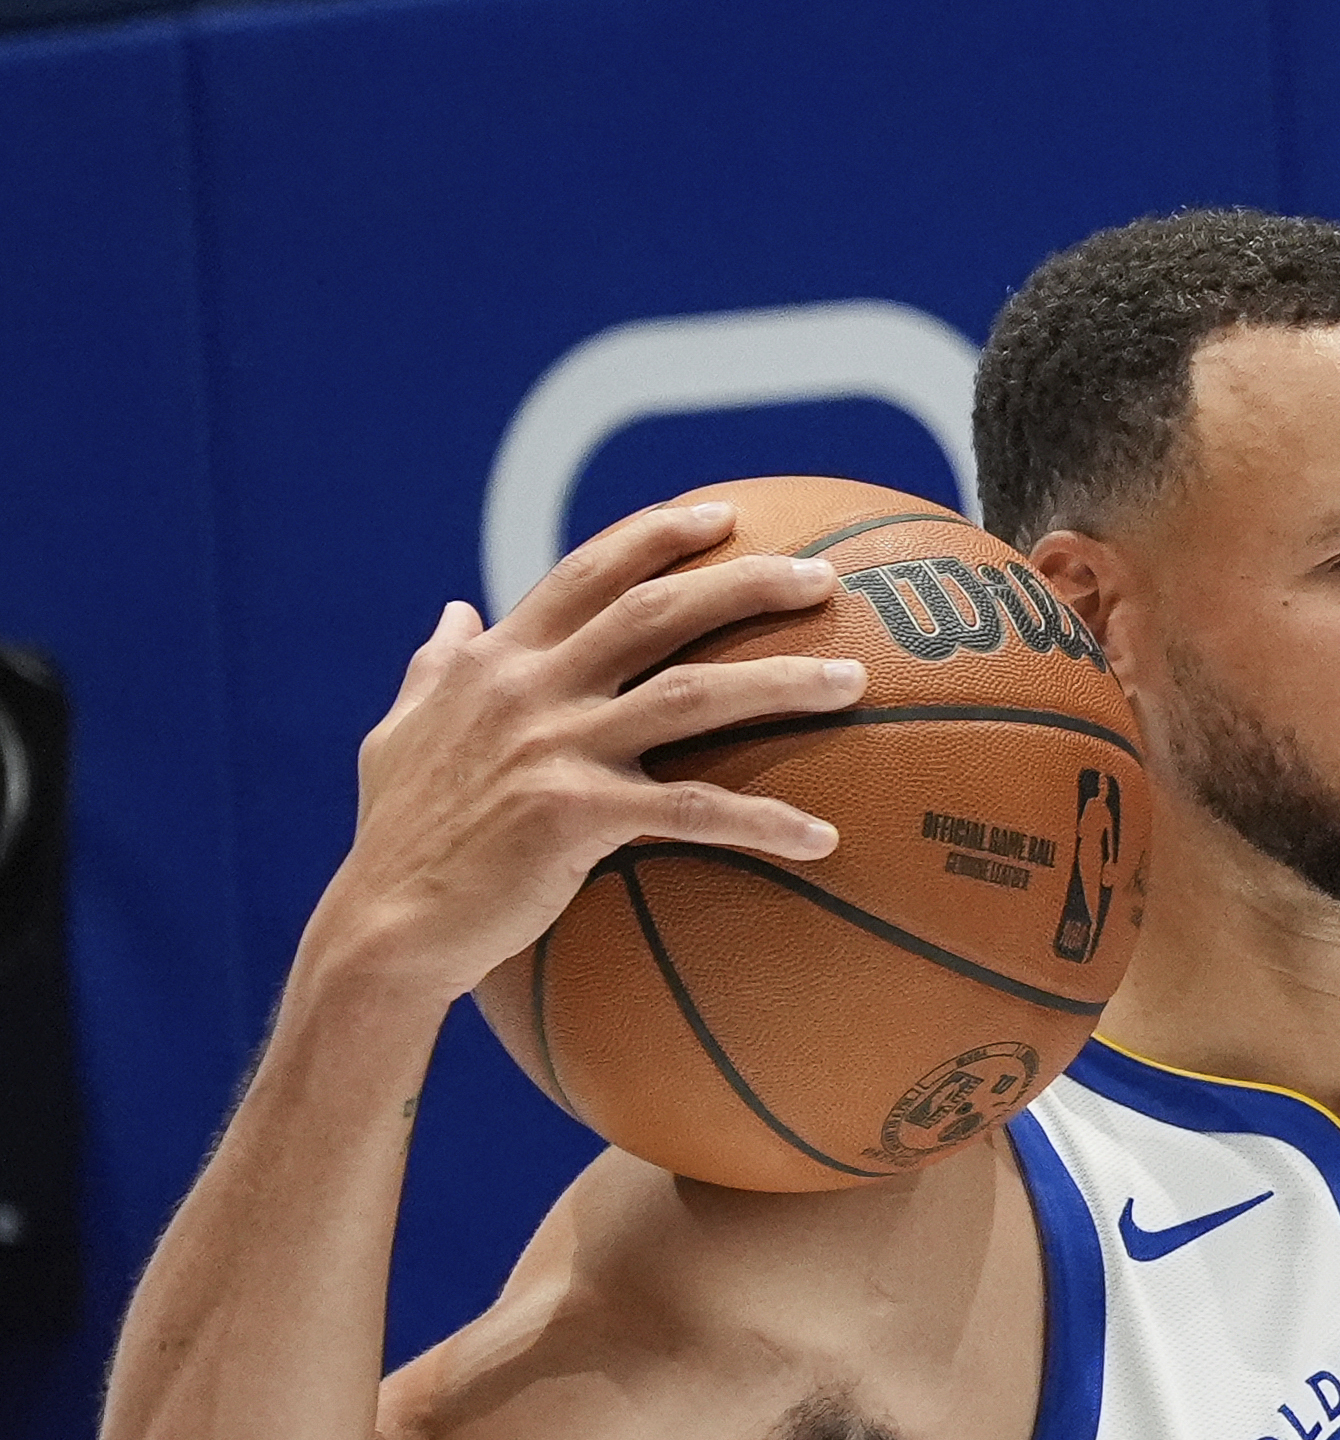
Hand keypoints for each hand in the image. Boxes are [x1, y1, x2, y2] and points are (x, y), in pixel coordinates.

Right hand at [309, 500, 865, 998]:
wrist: (384, 926)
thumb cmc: (397, 837)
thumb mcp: (398, 733)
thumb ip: (434, 668)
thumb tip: (453, 611)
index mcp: (499, 663)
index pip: (587, 573)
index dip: (657, 536)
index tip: (724, 514)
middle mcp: (531, 689)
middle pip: (658, 611)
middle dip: (746, 582)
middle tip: (825, 576)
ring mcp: (555, 748)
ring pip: (694, 695)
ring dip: (783, 682)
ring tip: (856, 680)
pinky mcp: (577, 816)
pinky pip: (694, 811)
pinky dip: (765, 822)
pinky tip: (826, 838)